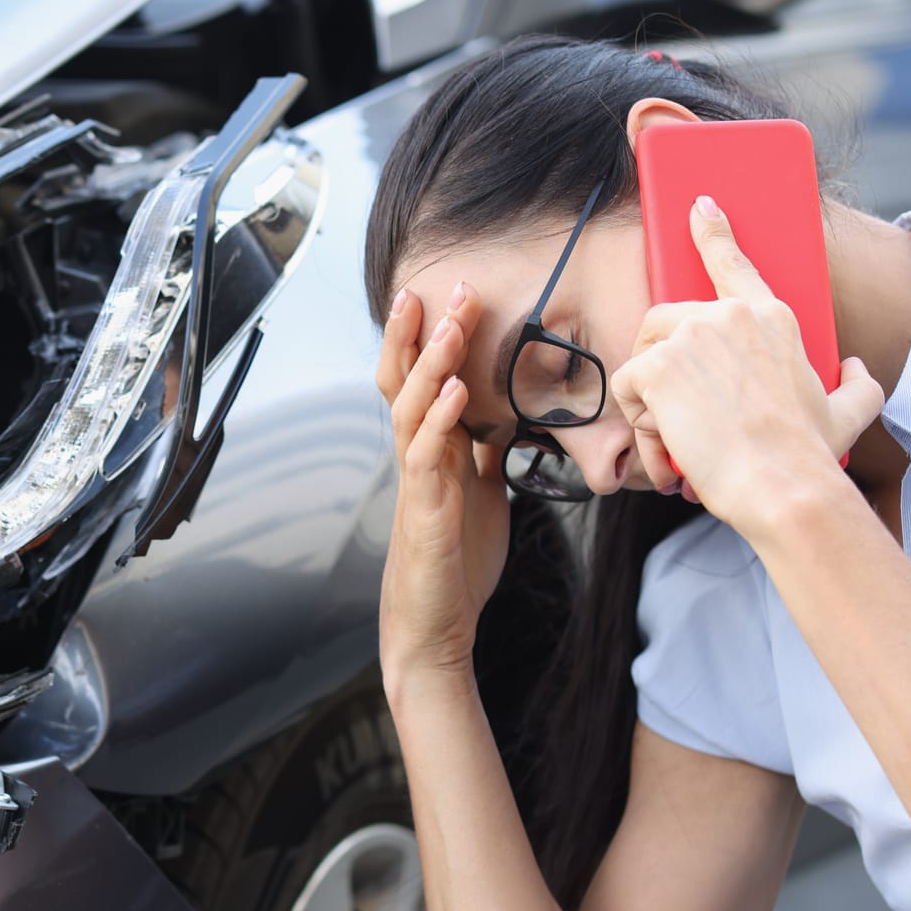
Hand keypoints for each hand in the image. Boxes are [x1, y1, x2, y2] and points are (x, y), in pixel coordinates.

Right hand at [375, 283, 510, 679]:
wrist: (435, 625)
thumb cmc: (455, 562)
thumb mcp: (479, 494)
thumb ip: (484, 455)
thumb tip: (505, 421)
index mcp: (430, 449)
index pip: (419, 378)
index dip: (426, 336)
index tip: (447, 294)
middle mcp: (416, 456)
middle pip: (405, 378)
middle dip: (422, 331)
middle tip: (447, 286)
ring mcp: (417, 480)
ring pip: (410, 406)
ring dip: (431, 362)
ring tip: (450, 322)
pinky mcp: (425, 509)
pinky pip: (427, 455)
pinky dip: (440, 419)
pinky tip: (454, 392)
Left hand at [608, 196, 884, 531]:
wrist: (784, 485)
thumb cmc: (810, 455)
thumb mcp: (850, 413)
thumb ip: (859, 384)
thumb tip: (858, 368)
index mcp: (773, 317)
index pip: (733, 262)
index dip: (711, 231)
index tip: (698, 206)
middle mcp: (731, 315)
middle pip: (666, 320)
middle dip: (662, 365)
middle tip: (684, 414)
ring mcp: (693, 334)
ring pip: (643, 353)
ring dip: (650, 396)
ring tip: (680, 434)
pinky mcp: (661, 364)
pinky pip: (627, 386)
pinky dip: (638, 420)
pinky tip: (666, 442)